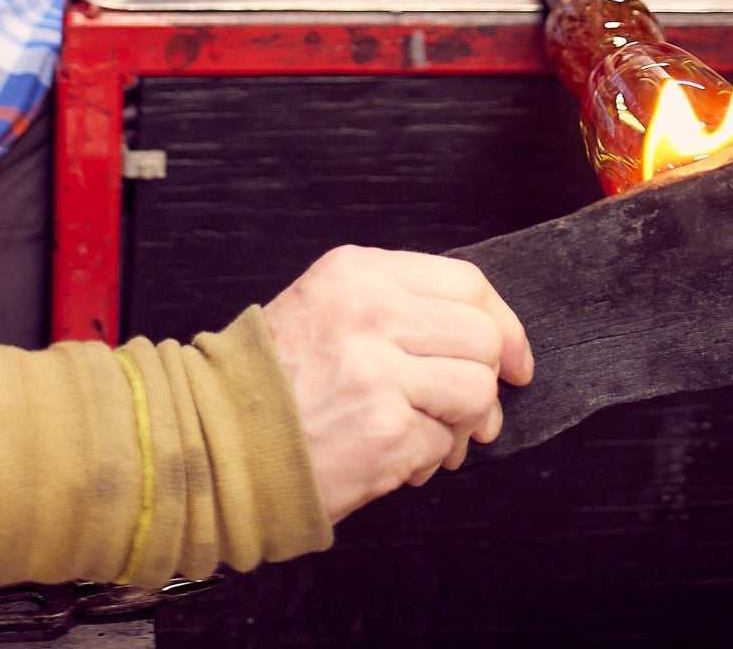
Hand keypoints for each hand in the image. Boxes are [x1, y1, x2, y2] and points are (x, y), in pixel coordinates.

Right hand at [262, 247, 533, 522]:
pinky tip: (395, 457)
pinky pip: (443, 443)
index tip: (513, 355)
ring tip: (430, 435)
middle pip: (482, 337)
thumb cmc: (277, 377)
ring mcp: (379, 372)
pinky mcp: (384, 431)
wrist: (219, 439)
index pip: (467, 283)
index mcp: (360, 273)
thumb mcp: (330, 306)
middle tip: (472, 410)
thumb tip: (488, 342)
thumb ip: (401, 306)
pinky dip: (428, 458)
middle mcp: (372, 313)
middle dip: (488, 379)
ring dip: (463, 423)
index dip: (503, 322)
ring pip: (475, 391)